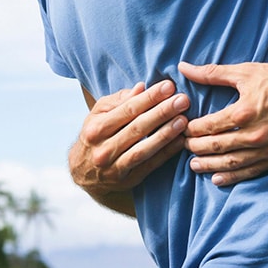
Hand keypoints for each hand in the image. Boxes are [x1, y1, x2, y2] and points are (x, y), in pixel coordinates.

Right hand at [70, 80, 189, 214]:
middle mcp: (103, 149)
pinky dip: (166, 153)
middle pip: (137, 128)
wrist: (83, 173)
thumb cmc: (95, 136)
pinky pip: (149, 166)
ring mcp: (114, 167)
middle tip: (183, 100)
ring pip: (143, 149)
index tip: (169, 86)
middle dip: (162, 112)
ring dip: (165, 134)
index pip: (127, 110)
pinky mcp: (127, 180)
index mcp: (95, 129)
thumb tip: (141, 87)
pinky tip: (180, 142)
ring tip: (183, 120)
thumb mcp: (98, 115)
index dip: (149, 98)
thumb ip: (119, 101)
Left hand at [179, 59, 267, 185]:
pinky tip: (217, 178)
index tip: (182, 129)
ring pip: (230, 162)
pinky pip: (251, 171)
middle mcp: (254, 133)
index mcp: (243, 111)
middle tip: (183, 147)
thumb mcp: (246, 72)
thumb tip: (182, 67)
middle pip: (216, 146)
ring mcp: (267, 148)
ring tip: (194, 165)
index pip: (207, 127)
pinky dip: (232, 177)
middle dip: (195, 148)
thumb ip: (211, 73)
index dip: (190, 130)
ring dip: (209, 166)